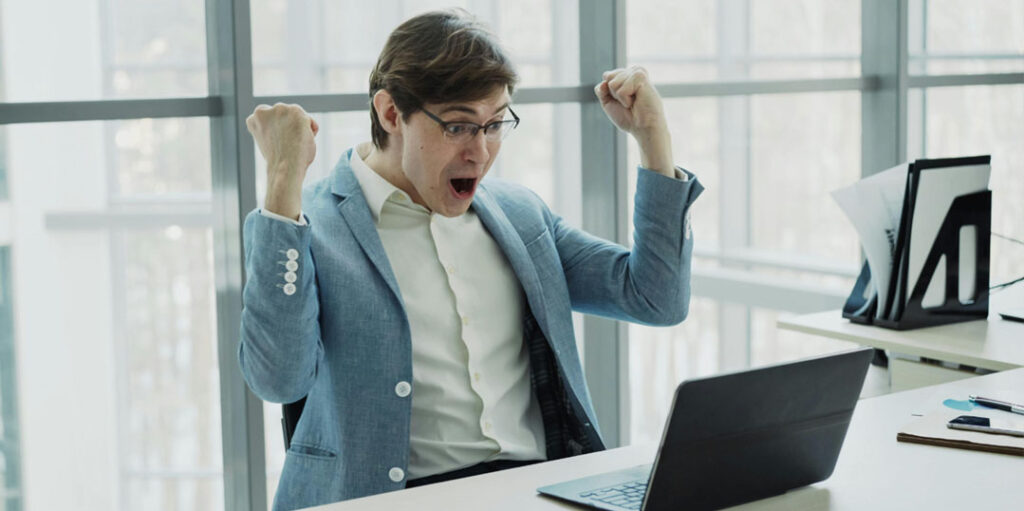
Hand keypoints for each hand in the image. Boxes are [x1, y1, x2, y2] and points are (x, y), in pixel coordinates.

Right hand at [246, 103, 318, 219]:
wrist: (284, 168)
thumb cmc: (279, 161)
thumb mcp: (268, 142)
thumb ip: (273, 130)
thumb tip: (288, 127)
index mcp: (254, 119)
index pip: (270, 118)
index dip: (278, 131)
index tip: (279, 143)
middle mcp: (264, 110)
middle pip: (284, 115)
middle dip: (289, 127)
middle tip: (288, 145)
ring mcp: (280, 109)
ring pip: (297, 117)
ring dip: (300, 128)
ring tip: (295, 144)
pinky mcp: (296, 111)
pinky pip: (309, 121)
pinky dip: (311, 131)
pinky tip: (304, 141)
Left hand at [595, 66, 673, 175]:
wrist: (644, 130)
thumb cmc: (630, 120)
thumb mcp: (610, 104)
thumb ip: (604, 89)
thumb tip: (606, 76)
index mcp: (628, 79)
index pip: (607, 76)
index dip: (609, 91)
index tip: (624, 104)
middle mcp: (635, 74)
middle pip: (609, 76)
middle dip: (613, 94)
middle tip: (628, 105)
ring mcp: (639, 74)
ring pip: (614, 80)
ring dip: (620, 96)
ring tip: (633, 103)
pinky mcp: (642, 78)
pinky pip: (621, 83)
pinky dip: (625, 96)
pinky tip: (635, 101)